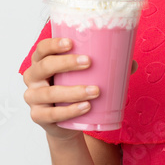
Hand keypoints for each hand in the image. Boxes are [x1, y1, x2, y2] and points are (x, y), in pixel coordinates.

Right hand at [22, 36, 136, 141]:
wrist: (67, 121)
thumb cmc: (74, 89)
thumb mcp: (84, 76)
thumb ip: (105, 67)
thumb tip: (132, 64)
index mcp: (41, 62)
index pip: (41, 49)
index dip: (53, 44)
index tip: (72, 42)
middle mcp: (32, 78)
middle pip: (44, 67)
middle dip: (66, 63)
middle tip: (89, 62)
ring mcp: (33, 98)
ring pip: (50, 93)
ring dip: (74, 91)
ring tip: (95, 90)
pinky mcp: (38, 116)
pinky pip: (52, 114)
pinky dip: (70, 111)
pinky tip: (85, 107)